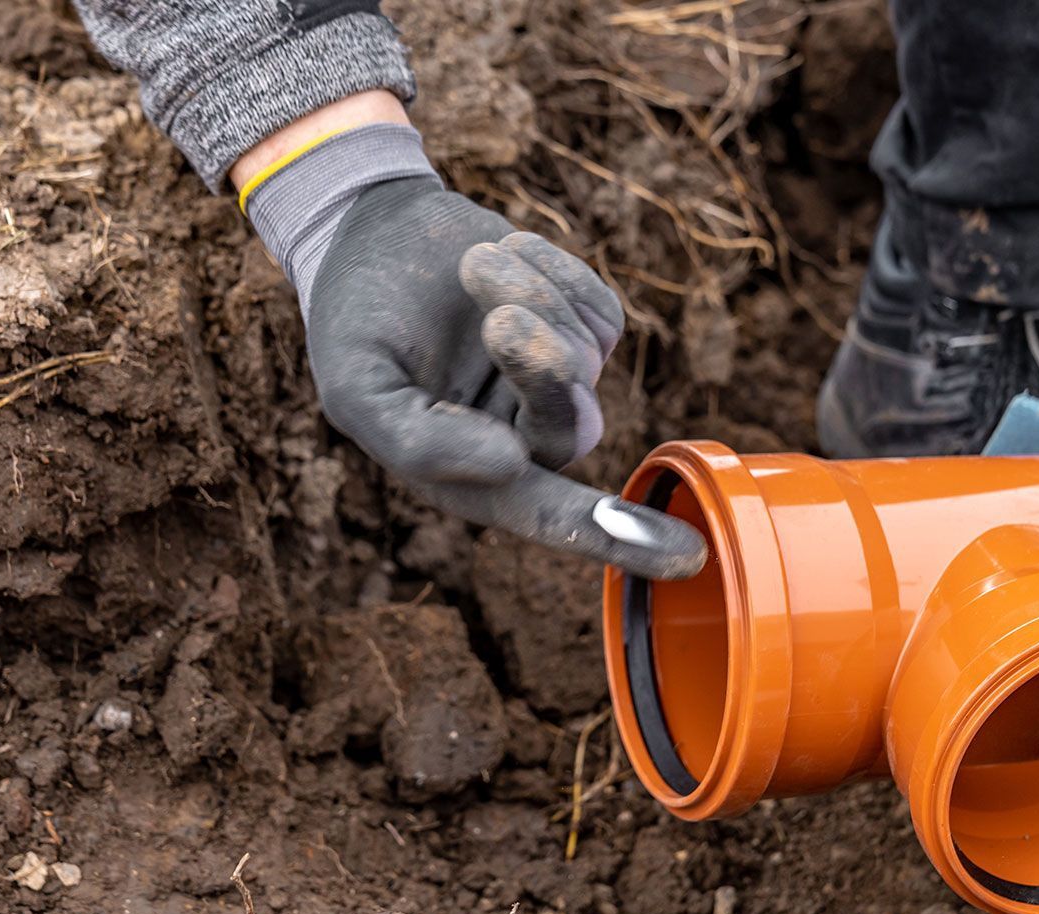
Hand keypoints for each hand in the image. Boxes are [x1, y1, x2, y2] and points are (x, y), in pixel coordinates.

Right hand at [305, 176, 705, 579]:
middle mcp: (523, 438)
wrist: (374, 230)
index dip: (611, 537)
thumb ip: (417, 442)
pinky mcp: (582, 326)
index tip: (683, 557)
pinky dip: (553, 271)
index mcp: (468, 474)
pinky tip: (505, 252)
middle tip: (496, 317)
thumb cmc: (356, 318)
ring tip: (471, 262)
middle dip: (541, 364)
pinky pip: (599, 308)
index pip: (545, 513)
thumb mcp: (355, 385)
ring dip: (531, 297)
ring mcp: (561, 381)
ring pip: (586, 355)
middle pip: (571, 423)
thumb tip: (510, 466)